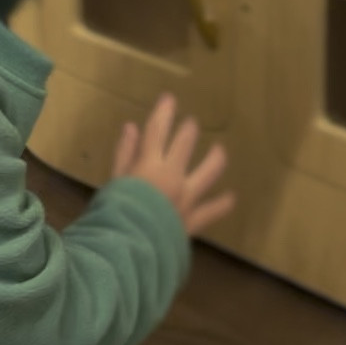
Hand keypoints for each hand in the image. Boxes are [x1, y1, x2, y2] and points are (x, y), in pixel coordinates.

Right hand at [110, 93, 234, 237]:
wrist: (130, 246)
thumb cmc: (115, 213)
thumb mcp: (114, 180)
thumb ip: (124, 154)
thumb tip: (131, 127)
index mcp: (149, 164)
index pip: (158, 130)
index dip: (164, 112)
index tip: (169, 98)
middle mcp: (172, 175)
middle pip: (184, 144)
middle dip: (188, 130)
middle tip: (192, 123)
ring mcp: (187, 197)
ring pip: (208, 172)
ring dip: (215, 159)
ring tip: (220, 151)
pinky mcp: (193, 219)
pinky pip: (212, 210)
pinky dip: (221, 204)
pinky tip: (231, 198)